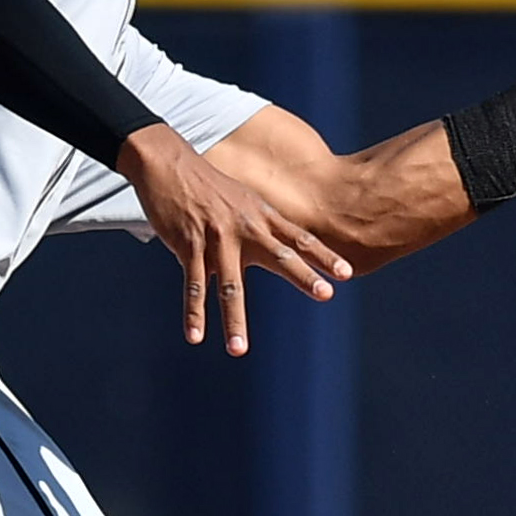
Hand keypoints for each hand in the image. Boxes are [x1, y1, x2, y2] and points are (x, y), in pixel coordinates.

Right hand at [117, 123, 346, 356]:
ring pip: (230, 285)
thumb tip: (280, 247)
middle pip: (279, 256)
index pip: (298, 239)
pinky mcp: (189, 246)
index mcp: (261, 217)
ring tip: (239, 350)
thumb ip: (261, 226)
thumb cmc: (207, 185)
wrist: (169, 165)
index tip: (346, 274)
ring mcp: (217, 238)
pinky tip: (195, 336)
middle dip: (303, 276)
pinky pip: (193, 284)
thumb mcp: (242, 201)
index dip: (323, 256)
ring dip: (235, 320)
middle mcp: (245, 228)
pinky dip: (194, 312)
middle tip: (325, 295)